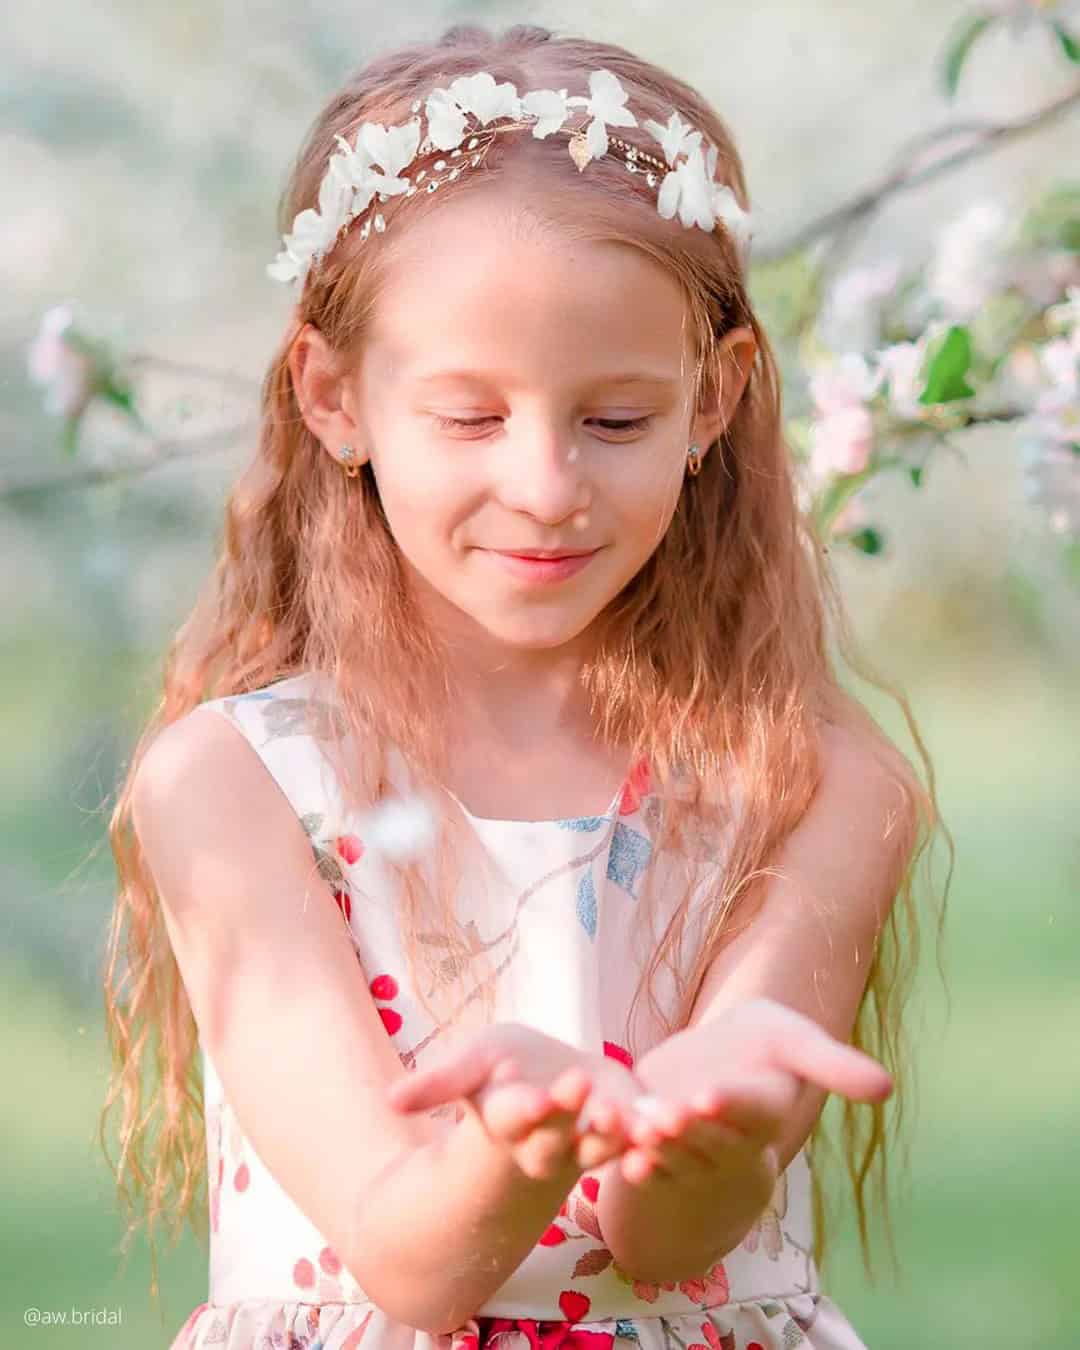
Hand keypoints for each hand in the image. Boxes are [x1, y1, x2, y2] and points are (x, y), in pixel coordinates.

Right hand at [386, 1021, 646, 1180]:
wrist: (553, 1078)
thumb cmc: (506, 1068)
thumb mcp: (474, 1061)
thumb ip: (438, 1083)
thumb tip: (389, 1101)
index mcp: (508, 1118)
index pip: (511, 1118)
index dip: (522, 1111)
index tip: (528, 1098)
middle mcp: (546, 1140)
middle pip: (554, 1136)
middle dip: (565, 1114)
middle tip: (576, 1086)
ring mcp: (587, 1141)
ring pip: (598, 1145)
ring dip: (609, 1134)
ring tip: (620, 1114)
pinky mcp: (624, 1134)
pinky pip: (637, 1143)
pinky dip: (649, 1138)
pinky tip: (665, 1124)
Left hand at [619, 997, 892, 1186]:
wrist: (716, 1063)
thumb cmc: (760, 1046)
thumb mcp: (794, 1041)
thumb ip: (833, 1064)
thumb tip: (887, 1088)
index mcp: (767, 1108)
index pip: (752, 1111)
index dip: (730, 1105)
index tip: (707, 1093)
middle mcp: (734, 1141)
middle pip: (711, 1139)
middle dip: (688, 1129)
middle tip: (667, 1112)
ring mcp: (697, 1156)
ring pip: (679, 1157)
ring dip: (659, 1148)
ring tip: (639, 1129)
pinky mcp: (662, 1159)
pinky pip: (651, 1167)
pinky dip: (635, 1162)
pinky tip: (623, 1157)